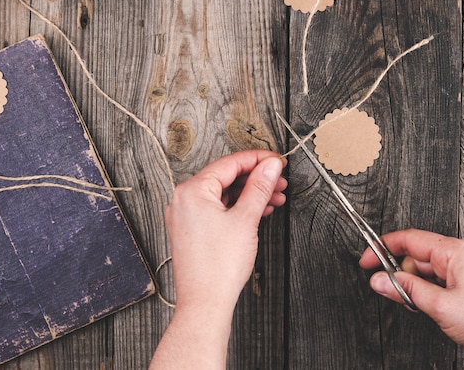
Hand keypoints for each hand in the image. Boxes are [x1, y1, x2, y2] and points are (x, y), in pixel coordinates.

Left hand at [150, 150, 286, 369]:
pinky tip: (259, 211)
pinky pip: (217, 208)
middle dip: (256, 179)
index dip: (258, 160)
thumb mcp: (246, 219)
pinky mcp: (192, 230)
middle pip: (227, 177)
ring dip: (250, 194)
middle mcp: (184, 199)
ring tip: (275, 198)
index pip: (230, 163)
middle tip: (279, 181)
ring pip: (224, 194)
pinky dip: (238, 207)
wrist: (205, 304)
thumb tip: (270, 166)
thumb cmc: (219, 266)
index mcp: (192, 190)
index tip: (277, 161)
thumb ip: (259, 187)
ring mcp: (186, 215)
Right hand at [359, 229, 463, 369]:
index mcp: (455, 250)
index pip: (409, 239)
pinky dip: (435, 290)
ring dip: (420, 285)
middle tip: (393, 294)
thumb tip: (380, 280)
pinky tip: (437, 307)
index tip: (367, 261)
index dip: (383, 248)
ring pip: (434, 269)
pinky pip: (448, 278)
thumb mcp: (440, 307)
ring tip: (423, 307)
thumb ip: (406, 290)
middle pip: (420, 255)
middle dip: (403, 273)